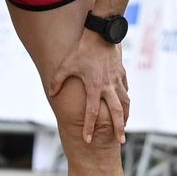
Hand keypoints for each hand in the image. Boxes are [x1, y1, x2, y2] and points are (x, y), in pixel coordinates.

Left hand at [49, 29, 129, 144]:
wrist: (101, 33)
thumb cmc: (82, 50)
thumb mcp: (66, 64)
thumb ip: (57, 80)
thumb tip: (51, 93)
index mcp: (94, 86)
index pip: (92, 112)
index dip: (89, 127)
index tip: (88, 140)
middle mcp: (108, 86)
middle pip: (116, 112)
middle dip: (118, 128)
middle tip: (120, 142)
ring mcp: (117, 80)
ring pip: (125, 102)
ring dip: (125, 116)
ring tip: (124, 127)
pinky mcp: (122, 74)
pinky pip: (125, 90)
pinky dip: (125, 100)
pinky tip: (124, 106)